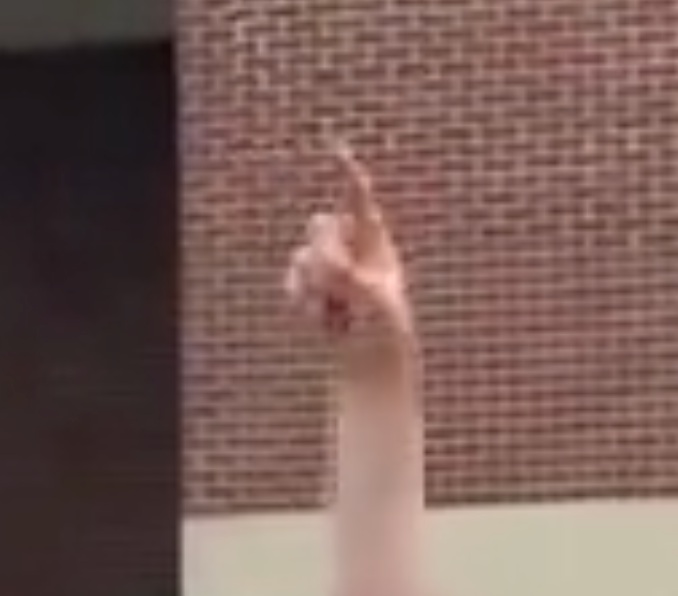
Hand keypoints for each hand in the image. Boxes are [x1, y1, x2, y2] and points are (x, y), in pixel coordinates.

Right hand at [285, 141, 415, 363]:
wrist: (371, 364)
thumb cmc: (385, 333)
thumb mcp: (373, 299)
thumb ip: (343, 270)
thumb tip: (311, 257)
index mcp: (376, 243)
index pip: (360, 202)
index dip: (348, 175)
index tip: (338, 149)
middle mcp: (350, 247)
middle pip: (320, 226)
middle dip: (324, 256)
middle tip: (342, 294)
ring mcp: (327, 266)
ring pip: (303, 256)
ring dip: (317, 287)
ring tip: (340, 315)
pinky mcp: (308, 286)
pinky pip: (292, 279)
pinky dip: (304, 301)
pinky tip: (325, 321)